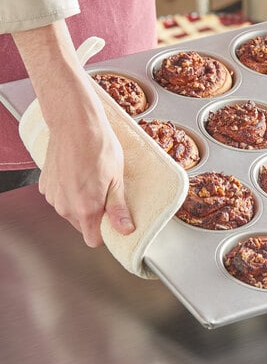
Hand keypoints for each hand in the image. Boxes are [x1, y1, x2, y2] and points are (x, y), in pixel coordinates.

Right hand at [13, 21, 134, 246]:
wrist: (75, 123)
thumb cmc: (99, 147)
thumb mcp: (117, 178)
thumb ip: (118, 208)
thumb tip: (125, 230)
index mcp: (85, 209)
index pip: (93, 240)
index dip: (106, 231)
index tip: (114, 220)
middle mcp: (64, 207)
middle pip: (82, 225)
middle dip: (95, 215)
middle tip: (107, 191)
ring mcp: (53, 196)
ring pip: (70, 211)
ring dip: (81, 202)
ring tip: (93, 178)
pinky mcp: (45, 184)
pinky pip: (60, 196)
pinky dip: (69, 190)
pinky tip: (78, 172)